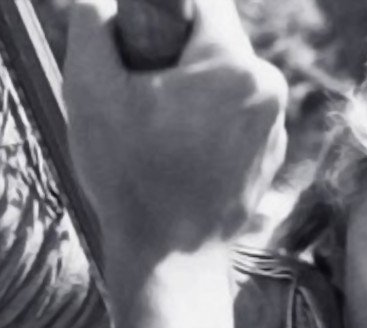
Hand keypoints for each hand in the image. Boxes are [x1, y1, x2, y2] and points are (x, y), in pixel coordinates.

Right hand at [63, 0, 287, 282]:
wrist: (168, 262)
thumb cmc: (129, 178)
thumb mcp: (90, 90)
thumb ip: (91, 23)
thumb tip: (99, 0)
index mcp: (234, 63)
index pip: (199, 0)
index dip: (158, 12)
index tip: (136, 47)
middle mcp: (269, 88)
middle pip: (212, 40)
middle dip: (171, 57)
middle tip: (137, 97)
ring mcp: (276, 125)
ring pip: (223, 81)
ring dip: (189, 93)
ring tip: (154, 135)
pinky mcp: (271, 156)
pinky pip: (235, 118)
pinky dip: (206, 126)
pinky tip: (177, 158)